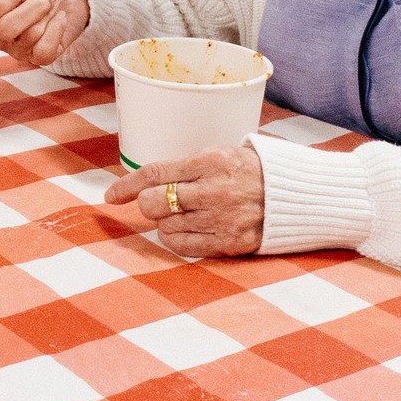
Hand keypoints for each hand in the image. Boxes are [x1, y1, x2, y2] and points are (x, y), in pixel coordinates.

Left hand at [101, 145, 264, 257]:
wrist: (290, 196)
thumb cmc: (246, 172)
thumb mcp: (217, 154)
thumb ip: (183, 167)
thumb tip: (142, 182)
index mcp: (209, 162)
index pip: (155, 174)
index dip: (126, 185)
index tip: (110, 196)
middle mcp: (213, 191)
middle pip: (153, 203)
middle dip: (147, 203)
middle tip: (158, 202)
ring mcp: (220, 219)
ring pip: (164, 227)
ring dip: (165, 221)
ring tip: (185, 213)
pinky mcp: (228, 242)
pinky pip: (181, 246)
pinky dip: (174, 239)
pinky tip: (184, 229)